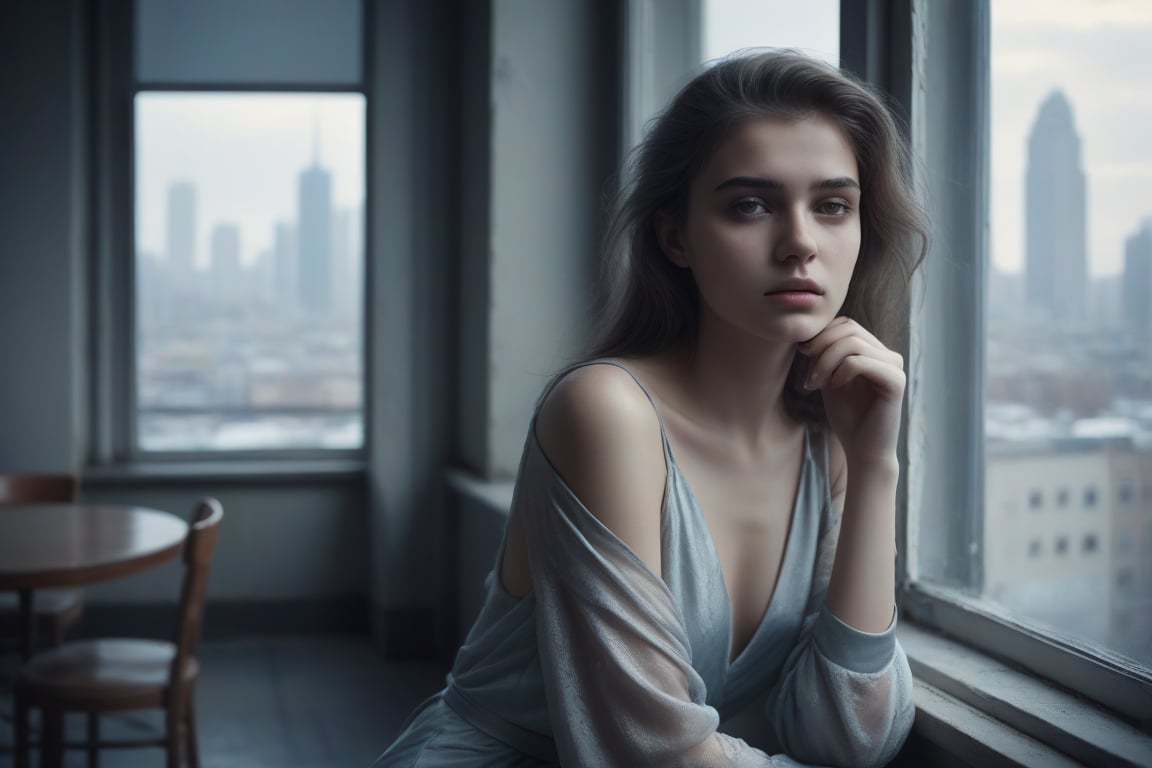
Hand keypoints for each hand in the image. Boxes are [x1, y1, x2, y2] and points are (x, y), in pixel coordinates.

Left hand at [797, 317, 904, 465]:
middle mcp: (888, 355)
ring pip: (852, 343)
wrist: (863, 450)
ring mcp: (895, 367)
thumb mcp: (830, 379)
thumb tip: (808, 335)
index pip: (845, 324)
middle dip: (820, 347)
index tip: (803, 356)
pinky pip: (859, 362)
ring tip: (815, 383)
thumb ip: (825, 355)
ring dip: (825, 361)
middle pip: (848, 329)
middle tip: (808, 374)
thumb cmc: (848, 417)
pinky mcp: (895, 381)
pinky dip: (840, 372)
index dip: (821, 335)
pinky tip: (834, 387)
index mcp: (875, 352)